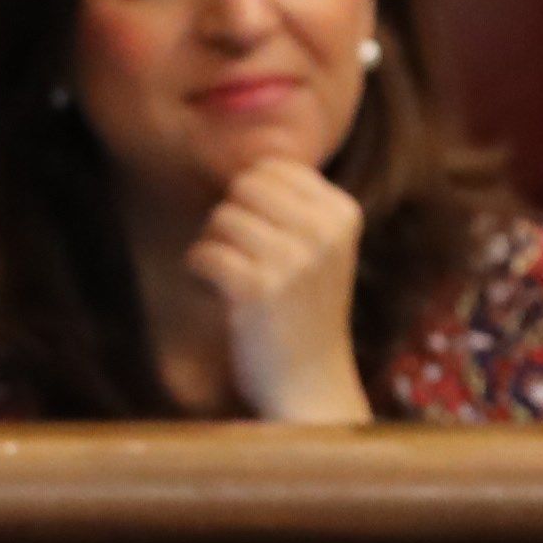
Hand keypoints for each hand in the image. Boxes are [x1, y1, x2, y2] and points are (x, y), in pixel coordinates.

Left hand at [184, 159, 371, 424]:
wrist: (310, 385)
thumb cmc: (305, 311)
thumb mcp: (320, 248)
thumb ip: (294, 202)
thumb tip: (244, 157)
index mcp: (343, 213)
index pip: (273, 168)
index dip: (252, 199)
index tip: (261, 236)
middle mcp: (324, 232)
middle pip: (243, 186)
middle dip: (230, 218)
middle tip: (240, 257)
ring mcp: (293, 261)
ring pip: (221, 218)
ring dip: (214, 247)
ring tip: (231, 279)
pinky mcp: (259, 291)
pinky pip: (204, 253)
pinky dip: (199, 271)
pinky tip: (216, 292)